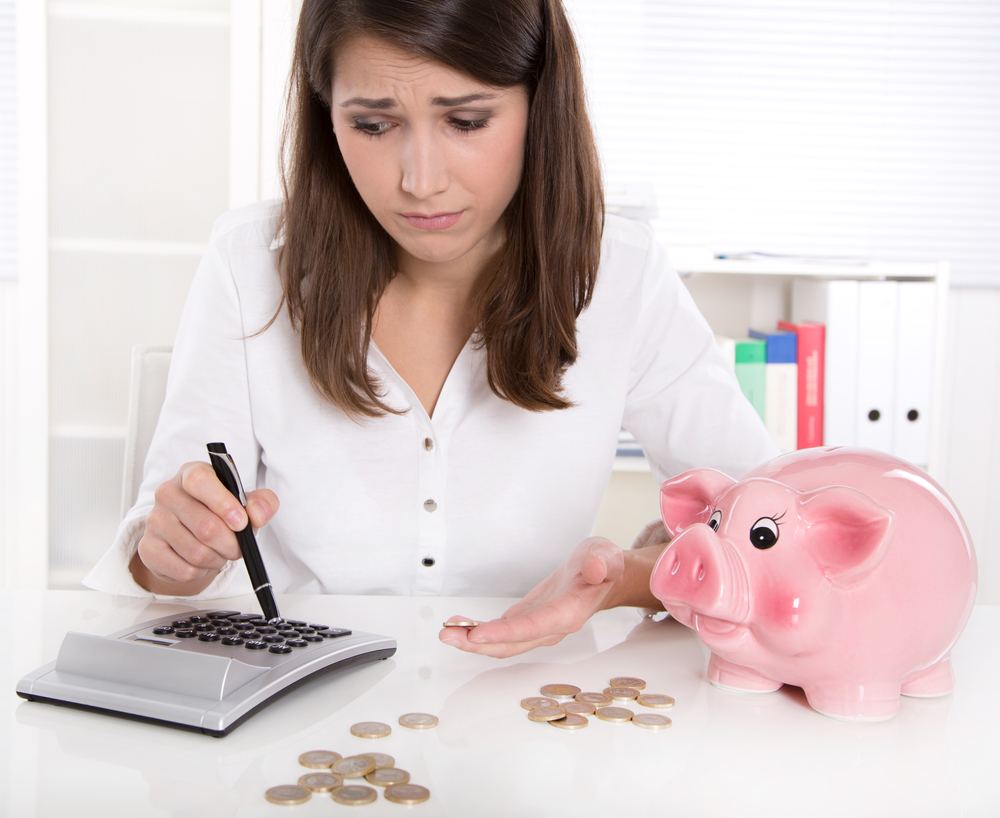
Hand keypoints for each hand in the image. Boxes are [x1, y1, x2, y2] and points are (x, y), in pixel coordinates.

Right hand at [129, 461, 278, 594]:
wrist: (192, 537)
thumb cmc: (220, 514)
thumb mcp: (245, 503)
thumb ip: (261, 503)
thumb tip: (257, 513)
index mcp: (191, 474)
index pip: (200, 481)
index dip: (223, 503)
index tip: (241, 522)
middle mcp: (168, 493)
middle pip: (205, 526)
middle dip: (231, 544)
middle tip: (237, 547)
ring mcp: (155, 521)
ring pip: (197, 552)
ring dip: (217, 559)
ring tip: (219, 552)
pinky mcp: (148, 548)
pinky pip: (184, 570)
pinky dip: (201, 571)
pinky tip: (202, 561)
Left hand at [438, 537, 627, 658]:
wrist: (604, 578)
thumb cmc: (603, 567)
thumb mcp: (606, 556)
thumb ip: (603, 563)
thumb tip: (596, 568)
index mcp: (570, 612)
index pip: (535, 627)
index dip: (506, 633)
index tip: (479, 634)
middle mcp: (552, 628)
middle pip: (513, 643)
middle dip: (479, 643)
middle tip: (448, 635)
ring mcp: (538, 629)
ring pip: (505, 643)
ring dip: (474, 641)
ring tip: (447, 632)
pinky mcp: (527, 622)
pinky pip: (502, 634)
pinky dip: (480, 633)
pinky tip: (461, 626)